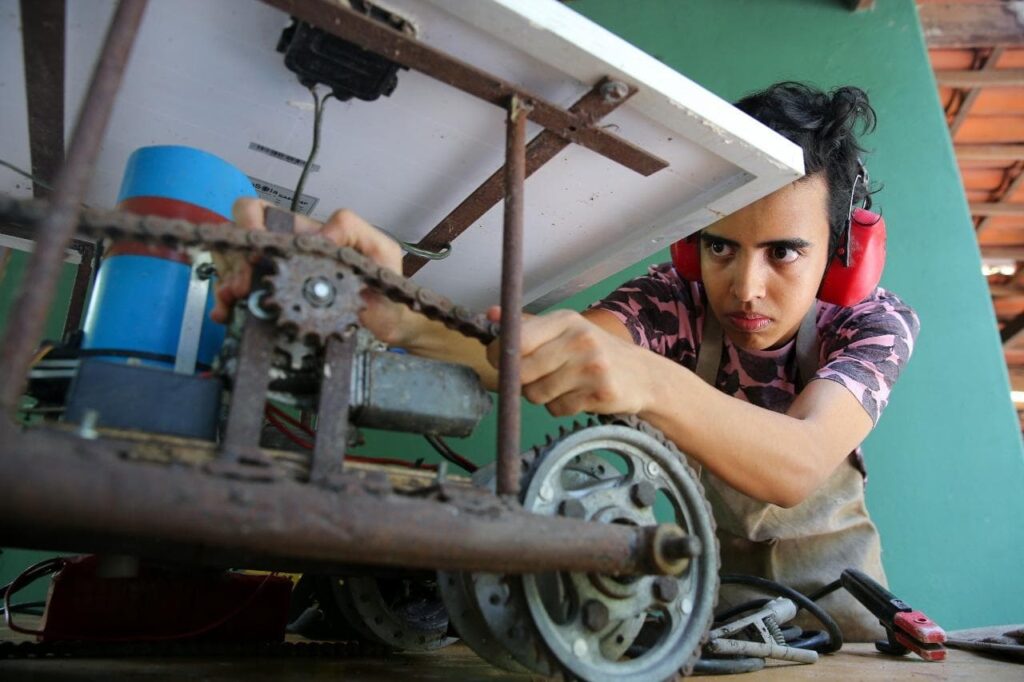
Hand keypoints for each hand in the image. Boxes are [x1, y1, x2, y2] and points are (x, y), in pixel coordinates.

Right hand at [211, 198, 420, 344]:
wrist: (390, 323)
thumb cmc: (385, 282)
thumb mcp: (380, 249)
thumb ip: (353, 230)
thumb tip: (319, 234)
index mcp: (306, 234)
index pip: (262, 212)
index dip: (248, 223)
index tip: (256, 252)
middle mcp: (287, 252)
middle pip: (240, 240)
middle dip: (235, 260)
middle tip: (244, 287)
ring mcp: (279, 278)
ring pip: (235, 267)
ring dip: (228, 282)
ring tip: (234, 302)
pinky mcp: (278, 303)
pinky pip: (243, 296)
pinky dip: (229, 303)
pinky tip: (228, 313)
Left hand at [485, 308, 654, 416]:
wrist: (643, 375)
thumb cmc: (594, 353)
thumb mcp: (566, 331)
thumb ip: (528, 326)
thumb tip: (492, 314)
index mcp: (565, 320)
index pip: (517, 339)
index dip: (500, 355)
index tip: (500, 362)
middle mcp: (579, 339)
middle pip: (523, 372)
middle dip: (522, 382)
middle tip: (535, 380)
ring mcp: (592, 366)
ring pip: (537, 394)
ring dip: (542, 397)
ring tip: (561, 387)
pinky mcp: (601, 392)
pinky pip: (558, 409)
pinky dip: (561, 408)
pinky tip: (577, 397)